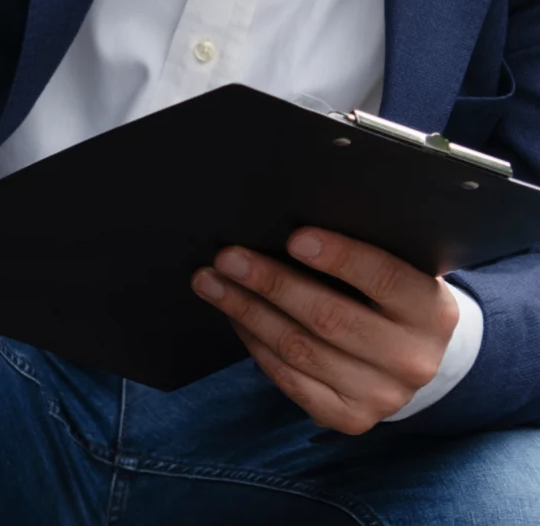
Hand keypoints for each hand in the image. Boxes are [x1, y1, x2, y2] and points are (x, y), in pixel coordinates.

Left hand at [192, 228, 457, 433]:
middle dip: (271, 283)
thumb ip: (358, 254)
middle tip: (226, 257)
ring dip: (247, 312)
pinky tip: (233, 317)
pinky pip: (290, 379)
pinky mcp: (350, 418)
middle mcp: (413, 359)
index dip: (340, 257)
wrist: (414, 358)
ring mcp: (382, 395)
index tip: (294, 237)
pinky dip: (255, 344)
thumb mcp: (393, 271)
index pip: (384, 278)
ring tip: (210, 282)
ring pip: (300, 349)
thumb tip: (284, 224)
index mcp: (432, 311)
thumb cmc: (385, 296)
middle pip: (329, 317)